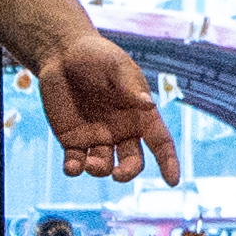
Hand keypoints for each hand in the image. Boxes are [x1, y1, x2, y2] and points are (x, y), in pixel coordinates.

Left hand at [31, 26, 168, 180]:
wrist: (62, 54)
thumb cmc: (96, 56)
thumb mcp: (116, 66)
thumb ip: (130, 86)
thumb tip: (148, 104)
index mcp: (139, 115)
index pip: (160, 142)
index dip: (169, 161)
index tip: (173, 181)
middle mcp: (121, 131)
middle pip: (132, 161)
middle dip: (128, 172)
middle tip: (118, 174)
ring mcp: (96, 137)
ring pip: (103, 166)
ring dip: (99, 170)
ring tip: (89, 164)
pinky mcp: (72, 140)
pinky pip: (76, 163)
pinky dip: (75, 169)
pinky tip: (72, 167)